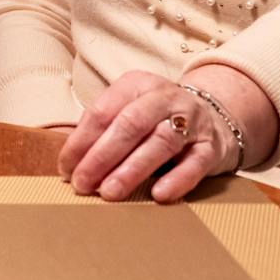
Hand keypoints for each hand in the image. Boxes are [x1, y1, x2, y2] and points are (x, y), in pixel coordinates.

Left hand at [55, 67, 274, 203]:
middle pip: (131, 124)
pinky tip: (158, 194)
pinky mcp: (211, 146)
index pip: (103, 111)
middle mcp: (165, 97)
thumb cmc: (156, 120)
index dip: (81, 142)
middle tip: (83, 184)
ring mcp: (192, 120)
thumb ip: (102, 131)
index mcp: (137, 85)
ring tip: (110, 193)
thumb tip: (70, 163)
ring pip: (160, 142)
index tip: (66, 169)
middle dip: (102, 156)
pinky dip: (177, 179)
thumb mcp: (128, 111)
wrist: (214, 117)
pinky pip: (195, 163)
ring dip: (132, 170)